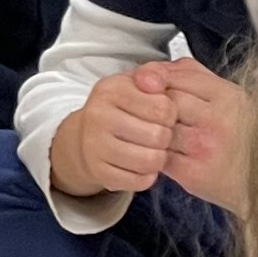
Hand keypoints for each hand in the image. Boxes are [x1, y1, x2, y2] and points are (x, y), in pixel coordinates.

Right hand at [49, 65, 176, 197]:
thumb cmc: (123, 108)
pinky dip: (146, 176)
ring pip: (151, 161)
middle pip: (159, 136)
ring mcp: (94, 145)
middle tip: (158, 134)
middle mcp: (97, 115)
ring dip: (159, 158)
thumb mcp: (135, 84)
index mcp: (109, 89)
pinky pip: (140, 181)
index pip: (164, 107)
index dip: (171, 114)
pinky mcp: (98, 172)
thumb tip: (158, 84)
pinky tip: (140, 166)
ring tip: (152, 150)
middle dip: (165, 137)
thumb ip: (155, 75)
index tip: (162, 114)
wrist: (86, 137)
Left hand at [156, 59, 251, 212]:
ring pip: (156, 128)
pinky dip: (153, 153)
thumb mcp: (229, 97)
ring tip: (157, 133)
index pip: (176, 77)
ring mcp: (204, 147)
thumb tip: (151, 70)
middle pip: (164, 101)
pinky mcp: (193, 174)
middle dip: (152, 106)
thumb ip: (192, 75)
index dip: (155, 79)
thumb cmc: (245, 135)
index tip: (147, 86)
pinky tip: (163, 152)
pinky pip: (158, 155)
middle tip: (151, 113)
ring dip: (150, 130)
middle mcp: (217, 120)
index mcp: (229, 96)